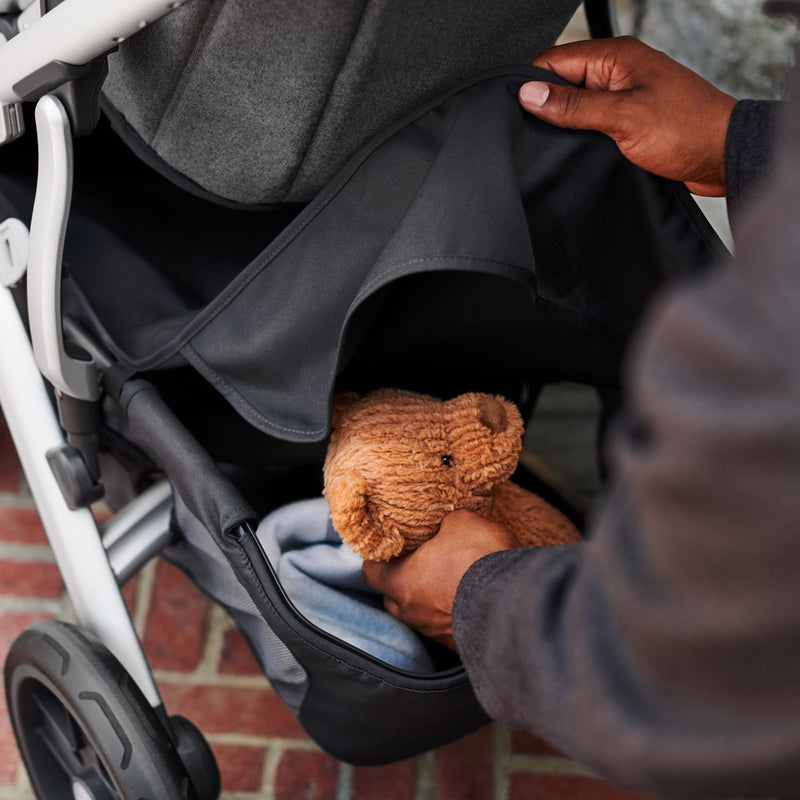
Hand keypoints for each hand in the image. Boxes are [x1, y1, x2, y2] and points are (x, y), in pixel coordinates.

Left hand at [362, 510, 517, 649]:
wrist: (517, 602)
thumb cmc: (479, 559)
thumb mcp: (461, 522)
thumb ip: (445, 524)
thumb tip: (447, 527)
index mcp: (401, 582)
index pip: (371, 572)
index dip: (377, 557)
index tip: (387, 548)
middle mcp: (413, 612)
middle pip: (393, 597)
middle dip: (402, 580)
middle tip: (418, 562)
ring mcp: (436, 633)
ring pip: (421, 614)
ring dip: (429, 598)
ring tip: (447, 579)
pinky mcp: (459, 644)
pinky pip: (446, 625)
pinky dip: (451, 612)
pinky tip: (466, 596)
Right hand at [519, 37, 737, 195]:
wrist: (722, 157)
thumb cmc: (686, 129)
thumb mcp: (622, 116)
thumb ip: (574, 105)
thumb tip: (530, 94)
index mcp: (616, 56)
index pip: (555, 60)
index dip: (531, 83)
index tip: (515, 109)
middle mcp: (619, 72)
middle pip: (563, 83)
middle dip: (546, 106)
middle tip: (531, 133)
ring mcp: (624, 97)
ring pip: (577, 106)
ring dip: (564, 124)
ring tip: (554, 145)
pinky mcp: (628, 121)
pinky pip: (592, 123)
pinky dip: (580, 135)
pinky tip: (575, 151)